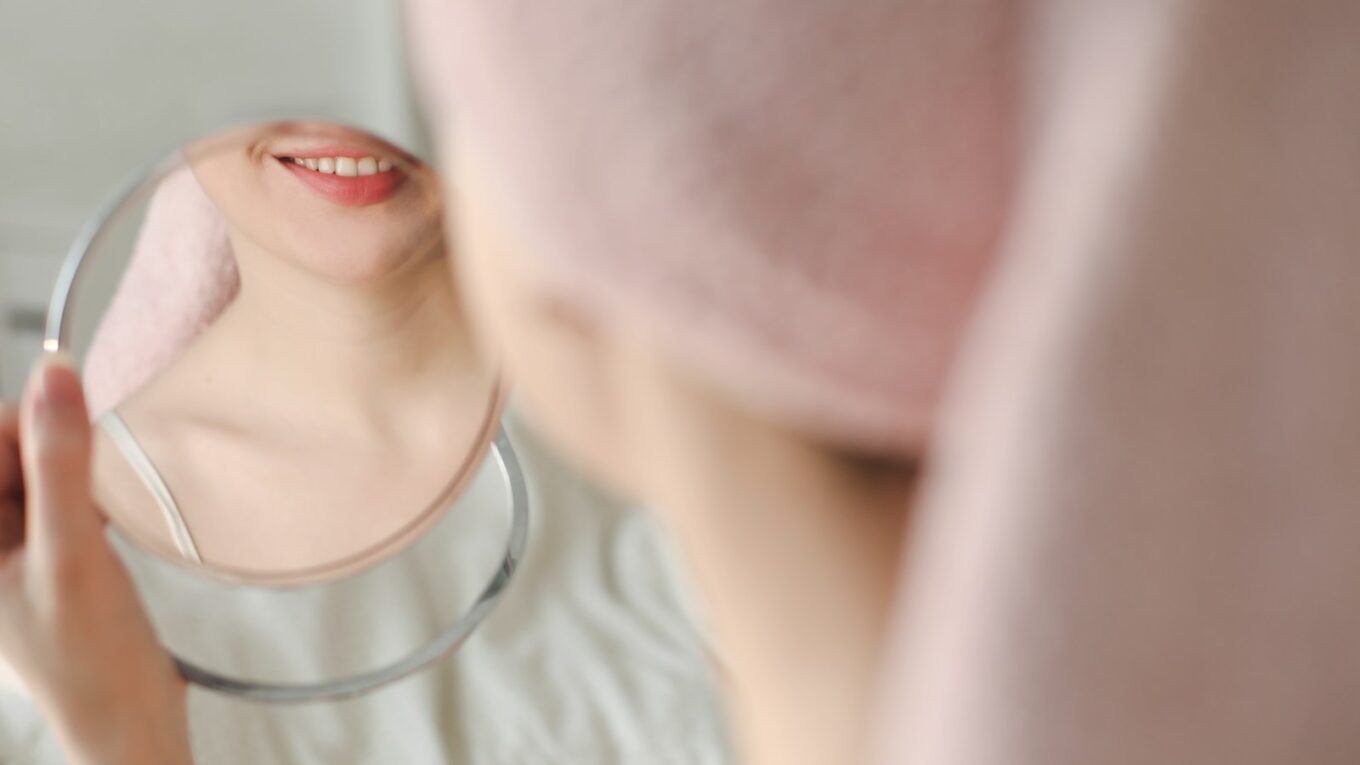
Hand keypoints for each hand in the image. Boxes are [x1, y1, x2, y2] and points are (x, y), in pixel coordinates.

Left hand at [0, 354, 191, 764]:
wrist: (127, 715)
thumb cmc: (88, 654)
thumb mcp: (72, 551)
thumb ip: (60, 463)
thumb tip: (54, 375)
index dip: (28, 427)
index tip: (73, 444)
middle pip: (9, 453)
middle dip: (55, 459)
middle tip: (85, 506)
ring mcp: (7, 550)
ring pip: (37, 472)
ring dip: (73, 480)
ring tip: (94, 528)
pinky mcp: (40, 557)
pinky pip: (56, 499)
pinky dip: (84, 502)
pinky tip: (101, 533)